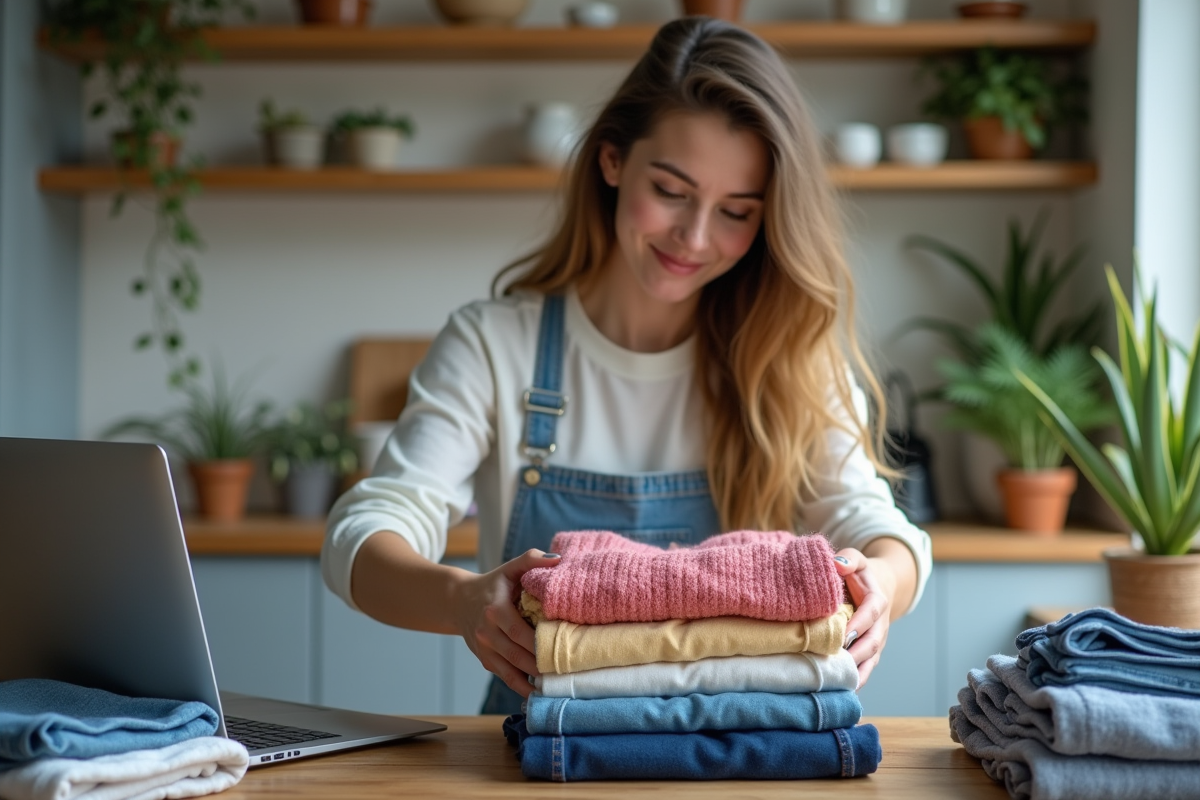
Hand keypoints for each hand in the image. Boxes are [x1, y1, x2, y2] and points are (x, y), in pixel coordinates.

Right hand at [450, 548, 560, 697]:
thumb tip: (558, 559)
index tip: (563, 649)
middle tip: (567, 672)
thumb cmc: (493, 584)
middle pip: (516, 655)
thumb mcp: (510, 568)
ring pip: (510, 670)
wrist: (459, 600)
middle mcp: (487, 633)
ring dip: (532, 681)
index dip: (539, 644)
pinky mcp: (484, 660)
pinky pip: (504, 676)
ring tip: (556, 686)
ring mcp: (484, 649)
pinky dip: (520, 686)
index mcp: (495, 610)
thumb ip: (532, 560)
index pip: (519, 632)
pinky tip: (538, 692)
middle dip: (540, 666)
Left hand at [833, 547, 895, 688]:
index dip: (859, 623)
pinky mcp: (868, 654)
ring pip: (870, 661)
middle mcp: (880, 625)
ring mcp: (876, 642)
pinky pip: (864, 670)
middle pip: (872, 642)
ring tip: (839, 684)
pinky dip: (855, 682)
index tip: (843, 633)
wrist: (875, 588)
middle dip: (856, 654)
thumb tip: (837, 564)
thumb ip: (848, 559)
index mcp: (877, 601)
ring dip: (856, 673)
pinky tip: (840, 692)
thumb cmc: (857, 574)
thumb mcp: (855, 559)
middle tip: (836, 662)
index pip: (871, 613)